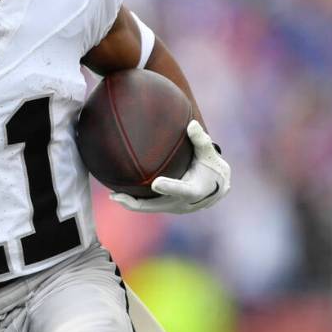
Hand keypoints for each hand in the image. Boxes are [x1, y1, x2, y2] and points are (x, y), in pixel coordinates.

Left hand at [111, 120, 229, 213]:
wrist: (218, 188)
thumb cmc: (212, 167)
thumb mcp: (209, 154)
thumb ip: (201, 140)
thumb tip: (192, 124)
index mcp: (194, 190)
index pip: (181, 190)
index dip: (169, 187)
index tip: (155, 182)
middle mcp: (182, 203)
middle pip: (155, 206)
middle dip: (135, 202)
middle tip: (117, 195)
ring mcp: (173, 208)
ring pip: (149, 208)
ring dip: (131, 203)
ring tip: (114, 195)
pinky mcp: (168, 207)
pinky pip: (149, 206)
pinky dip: (136, 201)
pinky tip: (120, 194)